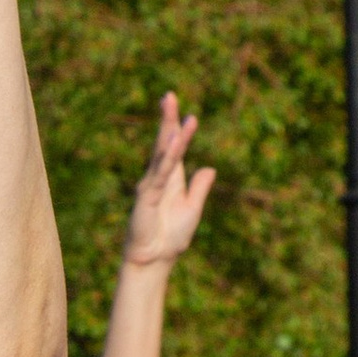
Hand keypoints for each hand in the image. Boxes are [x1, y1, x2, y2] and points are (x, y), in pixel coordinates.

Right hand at [123, 92, 215, 268]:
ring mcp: (151, 186)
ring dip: (170, 133)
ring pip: (163, 155)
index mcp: (170, 180)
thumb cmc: (170, 238)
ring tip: (176, 112)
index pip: (173, 148)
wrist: (154, 261)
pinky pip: (160, 174)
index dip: (177, 128)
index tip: (183, 109)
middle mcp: (158, 178)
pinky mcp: (147, 197)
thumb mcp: (192, 209)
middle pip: (163, 143)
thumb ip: (199, 188)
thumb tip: (210, 169)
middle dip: (167, 119)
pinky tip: (174, 142)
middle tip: (170, 95)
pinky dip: (167, 157)